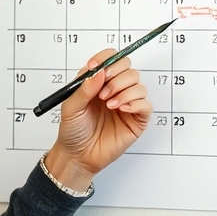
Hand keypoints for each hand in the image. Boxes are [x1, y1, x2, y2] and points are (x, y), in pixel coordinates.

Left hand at [45, 48, 150, 190]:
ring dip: (123, 90)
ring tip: (109, 104)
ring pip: (138, 84)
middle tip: (103, 90)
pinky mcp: (136, 119)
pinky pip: (145, 105)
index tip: (96, 67)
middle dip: (116, 75)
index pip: (111, 59)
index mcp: (99, 82)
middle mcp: (115, 90)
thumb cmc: (73, 131)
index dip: (106, 59)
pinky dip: (135, 103)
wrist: (77, 156)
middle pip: (128, 68)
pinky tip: (121, 110)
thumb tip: (98, 72)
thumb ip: (84, 88)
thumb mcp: (70, 107)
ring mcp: (127, 104)